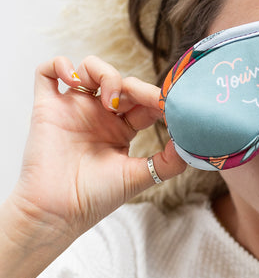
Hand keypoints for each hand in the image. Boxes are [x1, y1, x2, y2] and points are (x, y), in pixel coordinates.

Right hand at [8, 55, 186, 245]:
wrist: (58, 212)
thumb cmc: (96, 197)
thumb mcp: (140, 176)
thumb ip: (168, 161)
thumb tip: (192, 143)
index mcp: (121, 129)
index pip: (144, 101)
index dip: (156, 96)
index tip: (168, 103)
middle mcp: (98, 115)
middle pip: (121, 81)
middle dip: (134, 85)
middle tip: (138, 99)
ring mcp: (73, 109)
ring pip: (89, 68)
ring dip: (103, 72)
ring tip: (108, 99)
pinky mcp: (47, 107)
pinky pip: (46, 72)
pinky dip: (60, 65)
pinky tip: (73, 82)